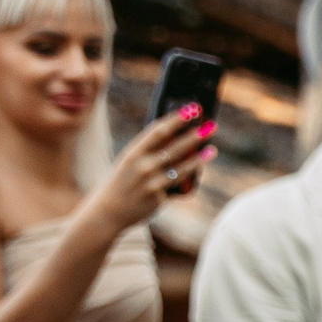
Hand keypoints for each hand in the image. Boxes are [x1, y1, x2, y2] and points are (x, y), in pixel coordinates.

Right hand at [82, 107, 211, 234]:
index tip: (192, 109)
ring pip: (181, 168)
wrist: (108, 211)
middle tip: (211, 126)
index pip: (158, 131)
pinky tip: (200, 169)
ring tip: (212, 149)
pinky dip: (190, 176)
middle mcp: (142, 166)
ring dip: (199, 157)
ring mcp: (151, 182)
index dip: (177, 119)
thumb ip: (150, 152)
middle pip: (174, 148)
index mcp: (134, 152)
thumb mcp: (130, 162)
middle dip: (194, 136)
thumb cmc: (123, 182)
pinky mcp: (158, 198)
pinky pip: (179, 185)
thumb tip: (180, 142)